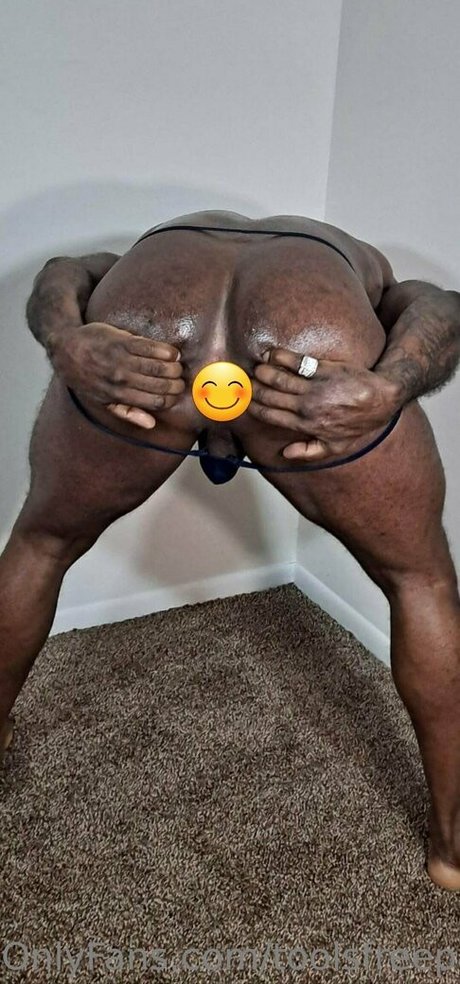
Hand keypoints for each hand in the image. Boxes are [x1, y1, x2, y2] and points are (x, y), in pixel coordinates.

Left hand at [49, 322, 184, 428]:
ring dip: (174, 367)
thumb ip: (128, 412)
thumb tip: (151, 424)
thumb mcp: (102, 400)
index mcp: (118, 396)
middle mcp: (121, 379)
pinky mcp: (122, 341)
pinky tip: (172, 353)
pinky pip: (151, 347)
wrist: (67, 348)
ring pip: (158, 367)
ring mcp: (122, 360)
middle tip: (180, 379)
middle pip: (161, 385)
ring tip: (178, 366)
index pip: (155, 402)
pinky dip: (166, 351)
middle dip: (176, 383)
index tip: (177, 395)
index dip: (171, 399)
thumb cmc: (85, 376)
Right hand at [248, 347, 399, 460]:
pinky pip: (294, 362)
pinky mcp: (322, 369)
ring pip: (277, 378)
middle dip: (253, 389)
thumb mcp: (336, 446)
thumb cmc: (359, 422)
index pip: (270, 415)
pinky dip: (279, 357)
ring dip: (263, 372)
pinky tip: (271, 354)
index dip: (254, 407)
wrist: (381, 399)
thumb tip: (286, 454)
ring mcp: (313, 387)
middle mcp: (305, 406)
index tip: (245, 401)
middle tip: (245, 382)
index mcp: (305, 424)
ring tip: (257, 369)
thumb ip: (309, 451)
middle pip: (269, 396)